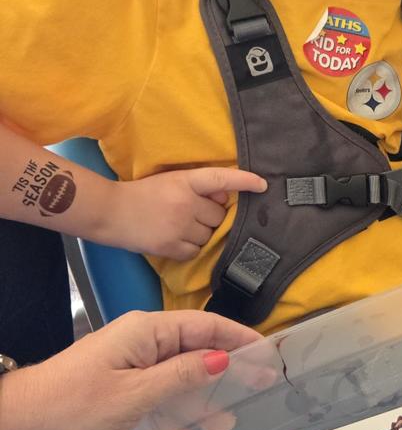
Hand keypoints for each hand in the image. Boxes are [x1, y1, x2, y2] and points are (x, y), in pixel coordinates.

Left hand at [0, 309, 275, 429]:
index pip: (207, 325)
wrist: (20, 424)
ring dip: (205, 395)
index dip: (241, 338)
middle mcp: (144, 340)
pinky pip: (162, 390)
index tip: (271, 352)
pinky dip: (178, 408)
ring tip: (233, 417)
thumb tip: (223, 359)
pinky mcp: (123, 383)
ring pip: (182, 373)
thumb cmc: (75, 406)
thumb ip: (182, 376)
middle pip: (198, 347)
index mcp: (148, 331)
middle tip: (264, 386)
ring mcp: (132, 362)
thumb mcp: (136, 394)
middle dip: (230, 367)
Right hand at [105, 167, 267, 259]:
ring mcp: (179, 226)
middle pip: (218, 214)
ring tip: (178, 226)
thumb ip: (198, 187)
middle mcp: (185, 202)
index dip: (244, 181)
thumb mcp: (171, 181)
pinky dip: (190, 248)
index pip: (221, 178)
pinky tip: (174, 239)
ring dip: (200, 233)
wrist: (111, 212)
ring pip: (209, 235)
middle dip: (209, 216)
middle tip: (188, 213)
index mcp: (185, 181)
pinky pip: (196, 251)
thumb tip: (227, 196)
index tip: (263, 184)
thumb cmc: (143, 194)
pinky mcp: (171, 246)